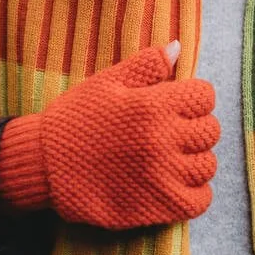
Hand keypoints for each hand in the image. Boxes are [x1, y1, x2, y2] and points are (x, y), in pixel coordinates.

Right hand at [0, 41, 220, 229]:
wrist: (44, 165)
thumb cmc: (75, 118)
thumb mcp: (108, 82)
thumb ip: (147, 65)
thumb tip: (178, 47)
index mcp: (154, 105)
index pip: (205, 96)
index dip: (194, 97)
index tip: (178, 103)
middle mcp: (163, 140)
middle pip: (209, 131)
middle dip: (196, 126)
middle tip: (174, 130)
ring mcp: (162, 176)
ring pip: (207, 165)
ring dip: (195, 159)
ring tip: (174, 156)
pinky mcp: (157, 207)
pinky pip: (198, 200)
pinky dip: (195, 192)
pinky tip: (176, 182)